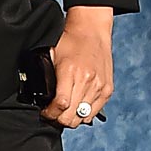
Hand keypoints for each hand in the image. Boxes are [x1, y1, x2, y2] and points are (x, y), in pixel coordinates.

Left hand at [46, 6, 113, 127]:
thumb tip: (42, 99)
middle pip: (71, 116)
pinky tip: (77, 107)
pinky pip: (94, 112)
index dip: (50, 114)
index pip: (61, 105)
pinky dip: (84, 114)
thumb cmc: (70, 42)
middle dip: (58, 118)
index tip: (45, 112)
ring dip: (71, 118)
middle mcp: (87, 81)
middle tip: (53, 114)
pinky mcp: (108, 89)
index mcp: (70, 72)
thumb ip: (47, 78)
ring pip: (83, 117)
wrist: (92, 31)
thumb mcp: (52, 57)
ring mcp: (99, 87)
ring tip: (64, 112)